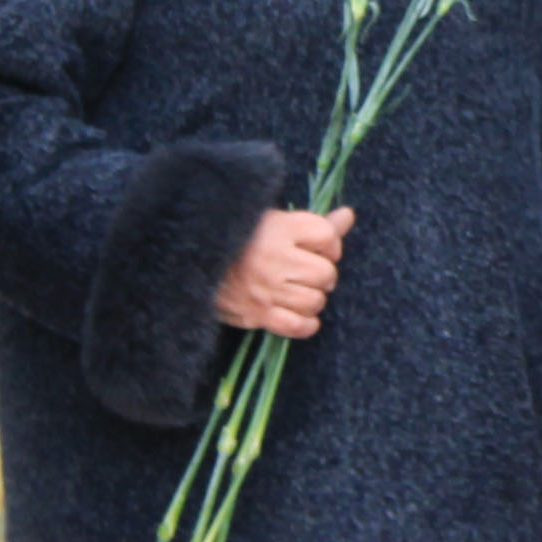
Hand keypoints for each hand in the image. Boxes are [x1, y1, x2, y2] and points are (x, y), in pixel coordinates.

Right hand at [212, 206, 351, 337]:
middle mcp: (273, 258)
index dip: (330, 244)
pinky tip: (301, 315)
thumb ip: (315, 224)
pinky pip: (298, 326)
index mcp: (278, 228)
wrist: (192, 260)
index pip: (327, 236)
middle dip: (322, 274)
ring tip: (298, 291)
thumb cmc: (241, 240)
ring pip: (315, 301)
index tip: (318, 248)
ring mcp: (265, 289)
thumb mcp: (276, 223)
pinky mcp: (256, 314)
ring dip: (313, 299)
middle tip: (307, 273)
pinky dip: (306, 324)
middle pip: (326, 273)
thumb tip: (348, 215)